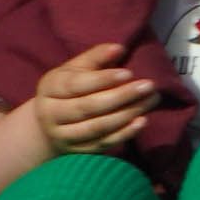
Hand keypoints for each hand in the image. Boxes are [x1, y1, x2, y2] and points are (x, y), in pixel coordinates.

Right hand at [19, 39, 166, 159]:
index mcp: (50, 87)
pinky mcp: (77, 151)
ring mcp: (63, 135)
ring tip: (151, 101)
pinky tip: (142, 122)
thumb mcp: (75, 68)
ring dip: (126, 115)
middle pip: (87, 107)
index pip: (75, 85)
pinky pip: (102, 144)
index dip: (102, 80)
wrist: (49, 122)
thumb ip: (96, 57)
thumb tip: (119, 48)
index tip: (129, 73)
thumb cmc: (69, 87)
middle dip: (120, 97)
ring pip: (96, 127)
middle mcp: (51, 114)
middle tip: (148, 86)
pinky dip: (123, 134)